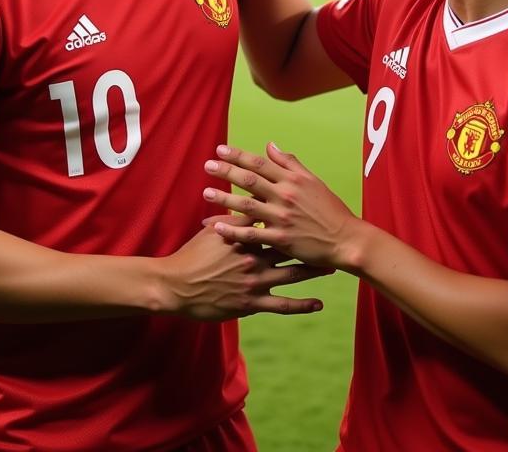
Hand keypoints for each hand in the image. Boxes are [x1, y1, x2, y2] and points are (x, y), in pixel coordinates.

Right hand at [159, 216, 329, 320]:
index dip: (293, 214)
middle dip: (310, 243)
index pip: (274, 220)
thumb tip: (247, 201)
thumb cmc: (193, 256)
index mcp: (245, 236)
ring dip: (313, 271)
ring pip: (292, 274)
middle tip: (330, 239)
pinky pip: (282, 305)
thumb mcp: (212, 231)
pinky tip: (318, 304)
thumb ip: (233, 217)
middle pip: (290, 246)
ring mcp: (255, 281)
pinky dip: (302, 305)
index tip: (312, 209)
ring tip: (331, 267)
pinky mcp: (252, 303)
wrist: (176, 286)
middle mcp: (254, 257)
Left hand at [203, 144, 362, 270]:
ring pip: (246, 206)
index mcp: (292, 180)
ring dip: (224, 199)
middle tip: (207, 166)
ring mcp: (282, 218)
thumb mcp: (313, 180)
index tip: (220, 149)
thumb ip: (290, 163)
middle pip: (249, 180)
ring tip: (206, 194)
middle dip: (226, 171)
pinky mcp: (280, 239)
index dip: (238, 155)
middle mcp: (285, 195)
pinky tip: (217, 227)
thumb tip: (270, 145)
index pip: (260, 162)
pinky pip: (251, 234)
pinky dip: (233, 230)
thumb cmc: (330, 209)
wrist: (346, 239)